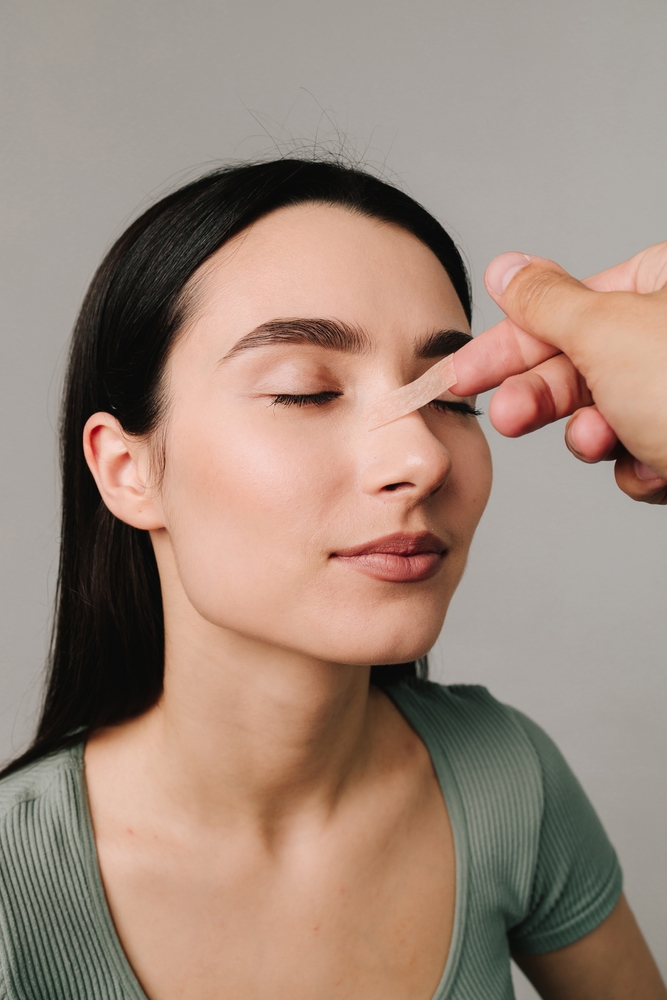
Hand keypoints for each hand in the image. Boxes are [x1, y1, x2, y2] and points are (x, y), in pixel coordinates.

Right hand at [451, 242, 666, 503]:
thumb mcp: (607, 334)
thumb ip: (545, 304)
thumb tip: (507, 267)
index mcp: (663, 285)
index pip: (563, 307)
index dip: (504, 344)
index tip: (460, 375)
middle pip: (580, 363)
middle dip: (545, 397)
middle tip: (509, 418)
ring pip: (607, 415)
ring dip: (596, 437)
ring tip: (603, 442)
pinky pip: (640, 453)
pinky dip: (640, 467)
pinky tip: (660, 469)